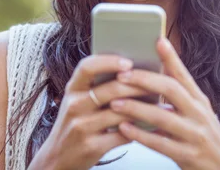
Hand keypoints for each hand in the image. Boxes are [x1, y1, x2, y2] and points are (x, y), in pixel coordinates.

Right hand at [30, 54, 150, 169]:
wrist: (58, 158)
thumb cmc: (75, 123)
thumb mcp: (78, 100)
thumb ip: (98, 85)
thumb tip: (134, 70)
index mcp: (72, 89)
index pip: (86, 67)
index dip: (108, 61)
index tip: (129, 62)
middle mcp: (74, 106)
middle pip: (110, 89)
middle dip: (137, 86)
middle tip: (158, 83)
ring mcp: (81, 127)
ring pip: (119, 112)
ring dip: (144, 108)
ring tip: (161, 104)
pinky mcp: (91, 147)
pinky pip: (122, 135)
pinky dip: (140, 129)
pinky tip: (152, 126)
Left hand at [109, 38, 219, 169]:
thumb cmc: (203, 138)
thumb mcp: (197, 112)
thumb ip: (179, 96)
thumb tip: (154, 74)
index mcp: (199, 101)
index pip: (184, 75)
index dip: (171, 58)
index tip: (158, 40)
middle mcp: (199, 114)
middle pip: (172, 90)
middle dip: (145, 80)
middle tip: (122, 75)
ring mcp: (195, 135)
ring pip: (163, 117)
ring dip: (136, 108)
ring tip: (115, 103)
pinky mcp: (188, 156)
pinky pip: (161, 144)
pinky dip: (140, 135)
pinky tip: (124, 128)